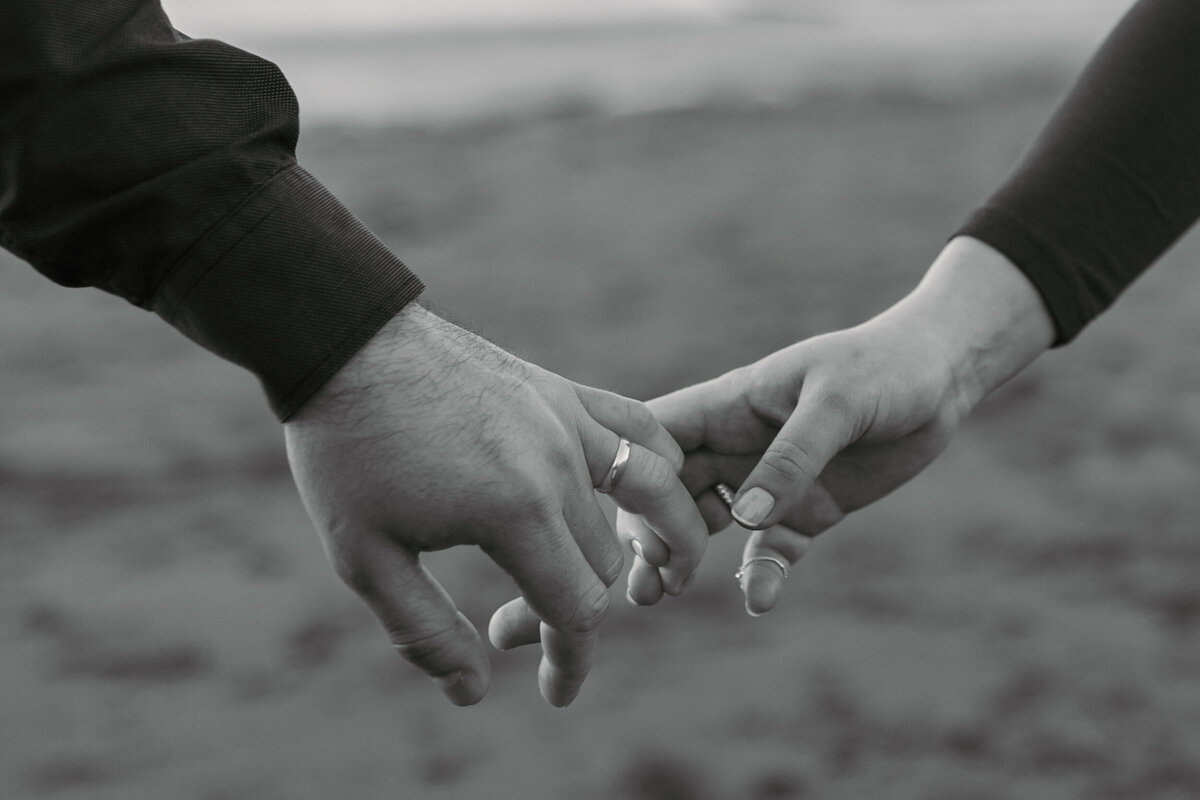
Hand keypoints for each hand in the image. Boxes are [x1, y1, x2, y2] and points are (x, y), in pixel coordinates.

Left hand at [284, 303, 706, 705]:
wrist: (346, 347)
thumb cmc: (348, 454)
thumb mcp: (366, 558)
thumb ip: (425, 632)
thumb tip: (474, 691)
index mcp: (514, 513)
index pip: (577, 608)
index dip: (571, 661)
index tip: (557, 693)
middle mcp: (558, 465)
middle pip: (606, 563)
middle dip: (581, 612)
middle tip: (528, 634)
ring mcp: (567, 420)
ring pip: (649, 494)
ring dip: (668, 537)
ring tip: (671, 572)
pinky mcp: (562, 390)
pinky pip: (639, 427)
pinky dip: (663, 462)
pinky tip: (662, 483)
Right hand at [619, 237, 1054, 613]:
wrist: (942, 377)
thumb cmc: (885, 368)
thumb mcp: (838, 402)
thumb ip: (791, 457)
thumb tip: (744, 517)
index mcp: (727, 406)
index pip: (656, 440)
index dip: (635, 478)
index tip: (639, 523)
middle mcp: (736, 445)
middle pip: (668, 490)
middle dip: (648, 533)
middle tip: (645, 580)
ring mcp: (768, 481)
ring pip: (703, 525)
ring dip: (679, 560)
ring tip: (657, 596)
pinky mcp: (806, 510)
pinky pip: (769, 549)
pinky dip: (758, 574)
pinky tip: (758, 599)